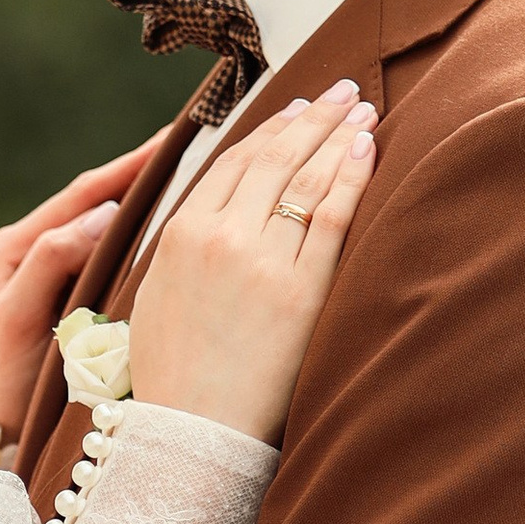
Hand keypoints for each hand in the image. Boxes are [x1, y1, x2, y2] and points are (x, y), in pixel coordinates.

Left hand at [0, 131, 172, 436]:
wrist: (0, 429)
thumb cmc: (4, 378)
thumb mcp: (17, 319)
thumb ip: (49, 264)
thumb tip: (101, 215)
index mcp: (19, 245)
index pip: (85, 193)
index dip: (129, 166)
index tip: (173, 140)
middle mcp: (40, 249)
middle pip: (102, 200)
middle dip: (147, 175)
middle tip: (198, 149)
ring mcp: (60, 272)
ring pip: (112, 228)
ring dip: (149, 205)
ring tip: (197, 181)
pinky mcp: (78, 295)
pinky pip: (115, 257)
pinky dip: (144, 242)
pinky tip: (178, 237)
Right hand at [126, 85, 375, 441]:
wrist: (191, 432)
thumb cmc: (172, 372)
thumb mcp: (158, 292)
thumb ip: (187, 243)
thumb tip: (220, 207)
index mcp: (180, 233)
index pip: (233, 161)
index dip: (270, 129)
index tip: (297, 109)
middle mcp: (219, 237)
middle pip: (274, 158)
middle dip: (313, 118)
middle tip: (343, 91)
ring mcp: (261, 261)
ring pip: (305, 178)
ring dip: (337, 136)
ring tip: (362, 111)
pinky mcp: (300, 291)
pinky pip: (331, 218)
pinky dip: (350, 178)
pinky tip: (366, 152)